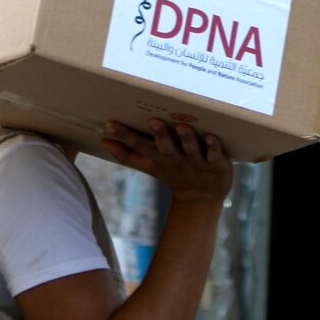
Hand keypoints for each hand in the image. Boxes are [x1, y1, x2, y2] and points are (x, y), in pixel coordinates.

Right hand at [101, 120, 233, 207]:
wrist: (202, 198)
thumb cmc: (174, 173)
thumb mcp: (150, 165)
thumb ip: (128, 155)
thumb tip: (103, 141)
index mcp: (159, 158)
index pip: (139, 146)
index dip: (125, 135)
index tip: (110, 124)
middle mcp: (176, 159)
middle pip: (166, 147)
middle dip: (160, 135)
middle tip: (153, 121)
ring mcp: (197, 162)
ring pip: (191, 148)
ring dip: (186, 138)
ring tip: (182, 126)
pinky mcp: (216, 163)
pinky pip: (215, 154)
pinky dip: (213, 146)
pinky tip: (211, 136)